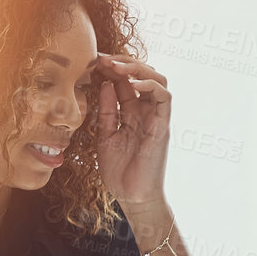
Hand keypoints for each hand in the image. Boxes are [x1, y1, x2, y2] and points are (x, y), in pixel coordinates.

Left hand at [93, 54, 170, 206]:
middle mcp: (146, 112)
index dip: (110, 68)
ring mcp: (156, 118)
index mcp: (131, 113)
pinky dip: (149, 85)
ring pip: (157, 79)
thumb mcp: (105, 135)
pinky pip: (164, 98)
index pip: (125, 81)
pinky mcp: (163, 126)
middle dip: (123, 62)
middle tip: (102, 59)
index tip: (92, 60)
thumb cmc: (119, 171)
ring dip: (137, 68)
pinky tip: (130, 84)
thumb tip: (105, 84)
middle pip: (142, 75)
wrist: (131, 196)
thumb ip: (106, 110)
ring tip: (116, 66)